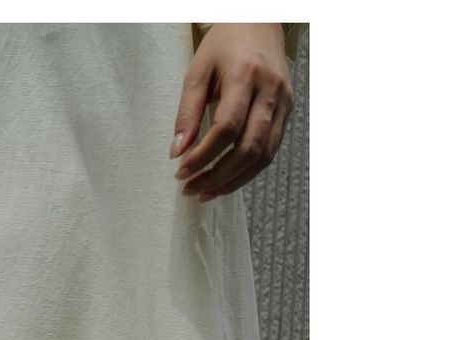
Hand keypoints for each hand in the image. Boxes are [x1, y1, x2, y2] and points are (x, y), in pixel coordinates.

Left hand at [169, 24, 293, 202]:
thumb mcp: (197, 72)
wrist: (258, 23)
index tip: (181, 171)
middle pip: (247, 148)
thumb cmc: (225, 45)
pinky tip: (225, 181)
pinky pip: (269, 152)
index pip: (226, 128)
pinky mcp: (287, 112)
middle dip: (217, 176)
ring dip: (232, 181)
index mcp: (245, 76)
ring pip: (262, 156)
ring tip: (205, 192)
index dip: (203, 156)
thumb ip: (187, 112)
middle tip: (190, 189)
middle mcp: (270, 92)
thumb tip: (177, 152)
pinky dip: (246, 173)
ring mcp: (283, 103)